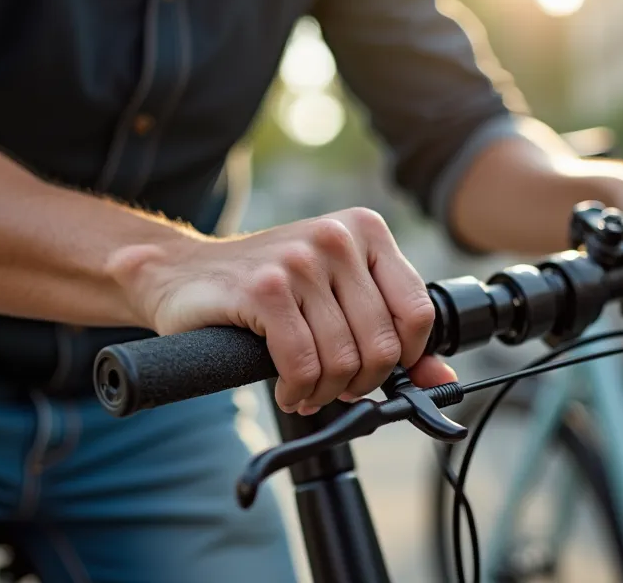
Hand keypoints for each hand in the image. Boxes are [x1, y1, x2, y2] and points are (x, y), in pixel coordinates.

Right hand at [111, 208, 456, 414]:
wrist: (181, 273)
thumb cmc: (268, 289)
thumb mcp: (337, 296)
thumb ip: (393, 333)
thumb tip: (441, 379)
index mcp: (366, 230)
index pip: (418, 312)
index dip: (404, 359)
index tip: (376, 372)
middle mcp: (337, 238)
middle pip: (383, 343)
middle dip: (360, 382)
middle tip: (335, 388)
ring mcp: (300, 261)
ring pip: (343, 360)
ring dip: (325, 392)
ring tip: (306, 388)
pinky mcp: (264, 289)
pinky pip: (302, 364)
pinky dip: (297, 390)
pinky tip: (286, 388)